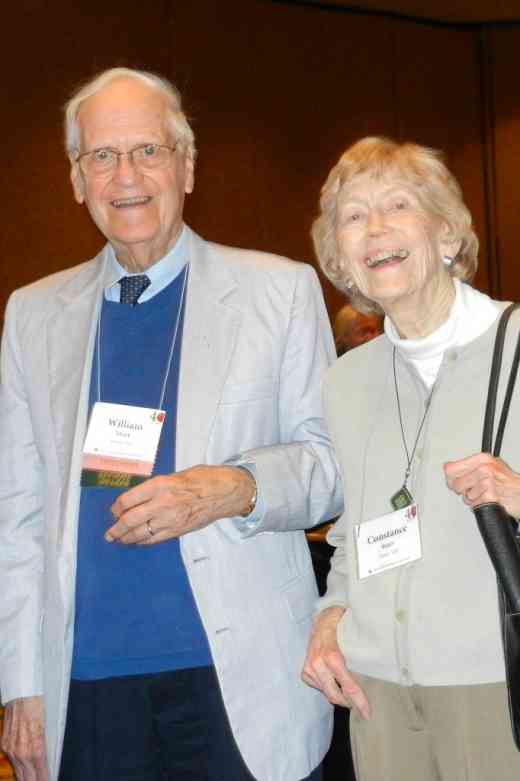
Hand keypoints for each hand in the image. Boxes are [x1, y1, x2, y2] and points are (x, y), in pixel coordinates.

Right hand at [1, 696, 47, 780]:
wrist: (22, 696)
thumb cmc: (38, 710)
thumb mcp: (47, 730)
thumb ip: (44, 748)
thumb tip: (45, 761)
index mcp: (36, 750)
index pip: (41, 774)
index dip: (45, 779)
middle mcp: (22, 753)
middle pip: (28, 778)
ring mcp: (12, 750)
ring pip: (19, 772)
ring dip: (26, 778)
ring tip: (32, 780)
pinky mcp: (5, 745)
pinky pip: (13, 761)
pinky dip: (19, 767)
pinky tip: (23, 771)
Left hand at [106, 464, 256, 544]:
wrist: (225, 492)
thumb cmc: (203, 479)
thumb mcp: (175, 476)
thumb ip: (156, 487)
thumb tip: (138, 498)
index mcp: (160, 485)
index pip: (128, 499)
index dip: (116, 508)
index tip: (113, 511)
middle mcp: (162, 503)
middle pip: (130, 520)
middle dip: (116, 529)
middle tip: (109, 533)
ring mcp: (170, 519)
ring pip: (141, 533)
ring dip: (127, 538)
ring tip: (119, 539)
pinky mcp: (178, 530)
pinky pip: (155, 539)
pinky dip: (143, 541)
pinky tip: (138, 541)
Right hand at [301, 606, 369, 719]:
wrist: (322, 618)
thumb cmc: (341, 624)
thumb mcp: (352, 631)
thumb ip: (362, 647)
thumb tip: (383, 660)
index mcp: (331, 654)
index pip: (346, 683)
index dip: (358, 699)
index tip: (367, 712)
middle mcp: (318, 663)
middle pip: (335, 694)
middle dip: (349, 703)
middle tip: (362, 707)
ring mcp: (309, 668)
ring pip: (328, 693)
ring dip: (340, 696)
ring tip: (351, 694)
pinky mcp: (305, 671)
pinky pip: (320, 688)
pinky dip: (329, 689)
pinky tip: (337, 683)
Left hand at [444, 453, 519, 517]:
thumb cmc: (506, 481)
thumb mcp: (489, 466)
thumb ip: (467, 467)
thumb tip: (447, 468)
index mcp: (482, 459)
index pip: (450, 469)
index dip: (451, 478)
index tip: (455, 481)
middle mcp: (485, 468)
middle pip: (455, 483)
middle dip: (461, 490)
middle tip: (472, 489)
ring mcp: (488, 482)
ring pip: (465, 495)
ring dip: (472, 499)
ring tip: (484, 494)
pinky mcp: (491, 496)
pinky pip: (474, 504)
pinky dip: (479, 505)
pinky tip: (488, 500)